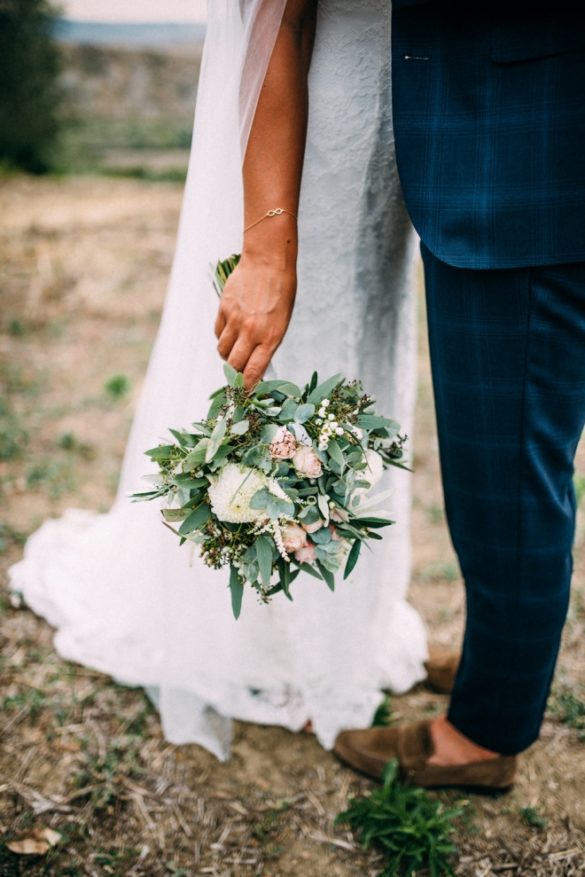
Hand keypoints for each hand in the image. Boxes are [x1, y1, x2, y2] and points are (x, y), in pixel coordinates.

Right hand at [214, 253, 296, 389]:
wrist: (268, 262)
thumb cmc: (281, 293)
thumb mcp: (282, 322)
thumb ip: (268, 343)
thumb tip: (254, 364)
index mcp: (270, 338)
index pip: (253, 372)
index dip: (247, 387)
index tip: (245, 394)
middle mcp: (251, 332)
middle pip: (234, 365)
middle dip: (236, 373)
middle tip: (239, 372)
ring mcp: (235, 320)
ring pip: (222, 351)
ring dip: (227, 355)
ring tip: (235, 349)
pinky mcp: (224, 309)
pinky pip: (218, 333)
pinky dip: (222, 337)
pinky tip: (231, 332)